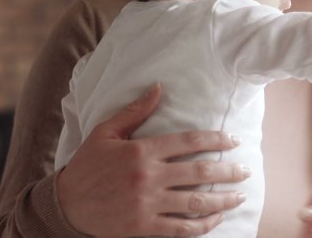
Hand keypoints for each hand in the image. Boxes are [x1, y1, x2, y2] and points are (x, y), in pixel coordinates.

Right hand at [56, 83, 250, 236]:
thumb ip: (135, 111)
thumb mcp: (105, 132)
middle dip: (228, 171)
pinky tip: (217, 219)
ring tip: (240, 195)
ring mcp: (148, 204)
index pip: (189, 141)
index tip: (234, 140)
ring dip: (223, 199)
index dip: (216, 139)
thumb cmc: (87, 165)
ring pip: (196, 202)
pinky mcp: (144, 227)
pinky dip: (203, 225)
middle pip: (199, 172)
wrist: (64, 205)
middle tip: (246, 169)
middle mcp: (149, 177)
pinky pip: (181, 228)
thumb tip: (159, 87)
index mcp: (142, 151)